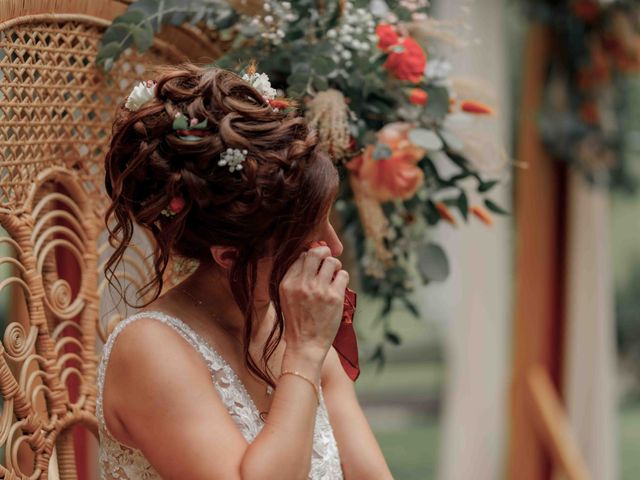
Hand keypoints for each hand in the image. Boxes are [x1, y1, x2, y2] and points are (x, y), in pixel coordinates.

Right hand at [279, 242, 349, 361]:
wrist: (305, 345)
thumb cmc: (298, 322)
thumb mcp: (286, 298)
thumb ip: (295, 279)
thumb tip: (309, 256)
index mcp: (287, 283)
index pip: (301, 257)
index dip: (311, 256)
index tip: (316, 262)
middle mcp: (302, 284)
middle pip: (316, 253)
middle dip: (324, 253)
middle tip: (328, 259)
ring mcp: (319, 290)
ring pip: (332, 262)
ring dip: (335, 265)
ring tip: (334, 273)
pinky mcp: (334, 297)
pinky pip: (343, 275)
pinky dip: (342, 277)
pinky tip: (338, 286)